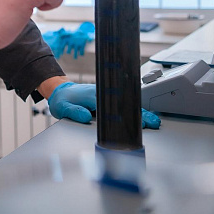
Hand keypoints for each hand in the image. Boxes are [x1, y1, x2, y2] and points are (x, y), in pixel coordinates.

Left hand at [48, 82, 162, 128]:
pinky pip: (123, 103)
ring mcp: (106, 94)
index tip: (139, 122)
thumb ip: (73, 112)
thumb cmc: (62, 100)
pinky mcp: (108, 97)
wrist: (60, 90)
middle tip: (153, 123)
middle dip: (140, 113)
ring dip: (140, 111)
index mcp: (93, 96)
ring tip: (153, 122)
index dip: (128, 115)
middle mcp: (102, 93)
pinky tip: (143, 117)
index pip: (114, 106)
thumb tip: (86, 117)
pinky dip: (134, 109)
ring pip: (126, 102)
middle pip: (125, 103)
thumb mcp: (63, 108)